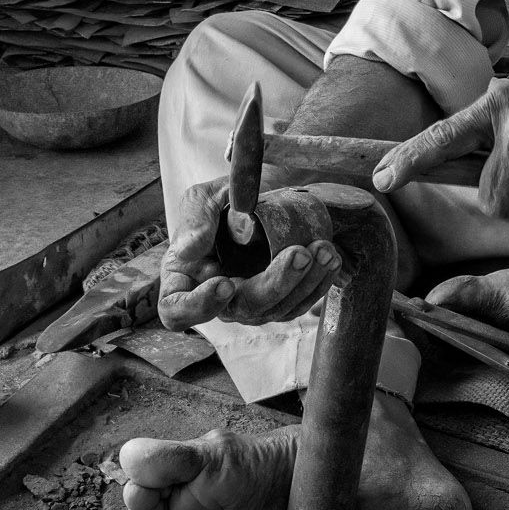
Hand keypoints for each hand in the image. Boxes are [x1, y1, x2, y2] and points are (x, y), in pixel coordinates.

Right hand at [158, 178, 340, 330]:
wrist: (253, 202)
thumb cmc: (217, 204)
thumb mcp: (201, 199)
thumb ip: (195, 220)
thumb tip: (192, 248)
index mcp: (184, 282)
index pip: (178, 310)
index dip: (199, 305)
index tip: (223, 283)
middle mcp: (218, 300)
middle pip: (243, 309)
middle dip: (276, 283)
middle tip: (300, 254)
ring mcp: (251, 303)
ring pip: (277, 309)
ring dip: (305, 282)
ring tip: (324, 250)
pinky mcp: (280, 300)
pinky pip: (299, 303)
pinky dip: (318, 283)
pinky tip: (330, 259)